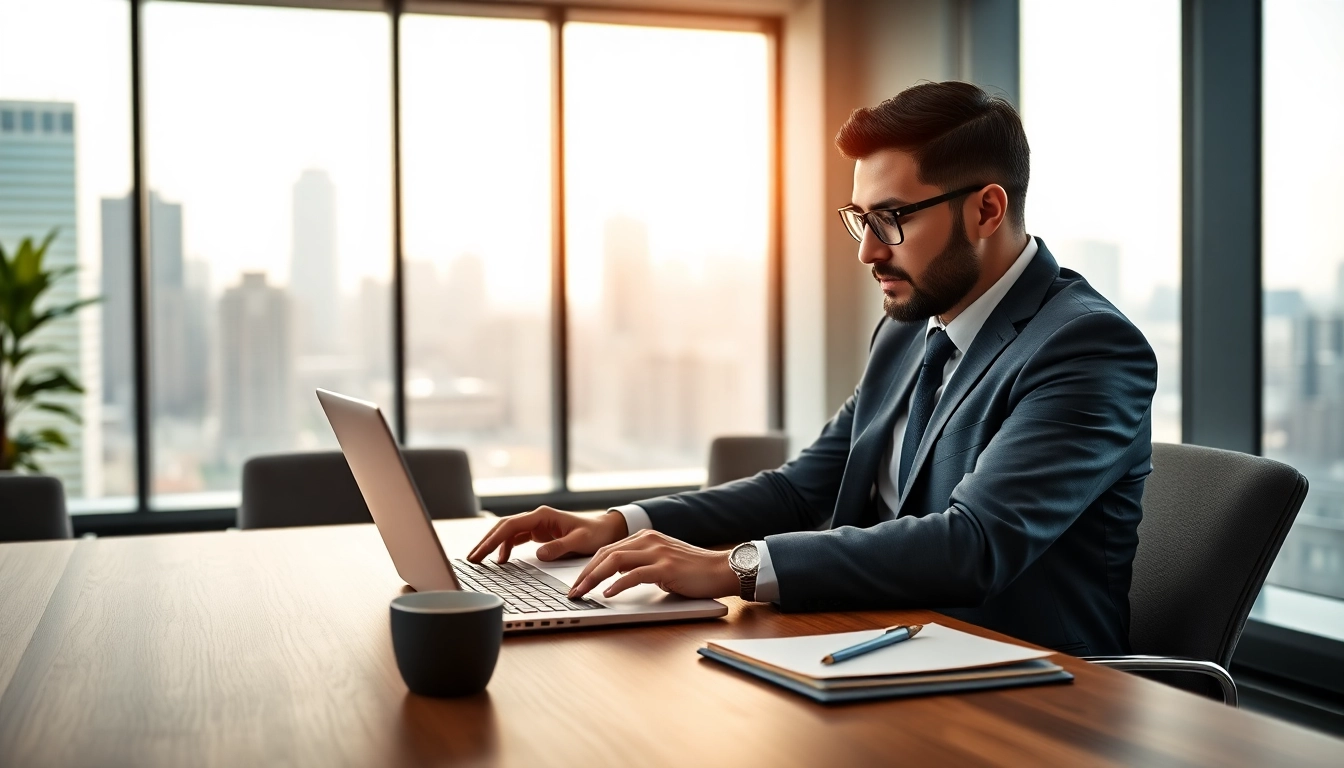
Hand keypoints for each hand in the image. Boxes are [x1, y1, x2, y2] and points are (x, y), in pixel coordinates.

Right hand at [467, 506, 627, 563]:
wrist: (606, 530)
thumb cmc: (594, 533)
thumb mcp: (579, 542)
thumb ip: (559, 547)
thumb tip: (538, 555)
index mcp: (543, 516)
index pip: (511, 526)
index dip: (493, 540)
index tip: (481, 552)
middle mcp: (536, 517)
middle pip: (504, 527)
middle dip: (486, 542)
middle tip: (472, 558)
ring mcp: (536, 525)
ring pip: (507, 533)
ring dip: (493, 545)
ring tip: (480, 561)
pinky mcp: (539, 533)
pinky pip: (516, 538)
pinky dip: (506, 548)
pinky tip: (501, 560)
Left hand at [567, 530, 739, 600]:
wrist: (722, 569)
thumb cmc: (693, 570)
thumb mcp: (661, 561)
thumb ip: (639, 563)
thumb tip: (616, 574)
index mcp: (645, 536)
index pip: (607, 550)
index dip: (588, 567)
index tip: (576, 583)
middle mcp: (649, 539)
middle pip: (606, 554)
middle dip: (585, 574)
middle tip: (572, 592)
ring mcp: (657, 552)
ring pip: (615, 562)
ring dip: (594, 579)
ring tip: (582, 593)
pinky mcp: (666, 567)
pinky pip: (635, 575)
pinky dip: (618, 584)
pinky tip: (608, 594)